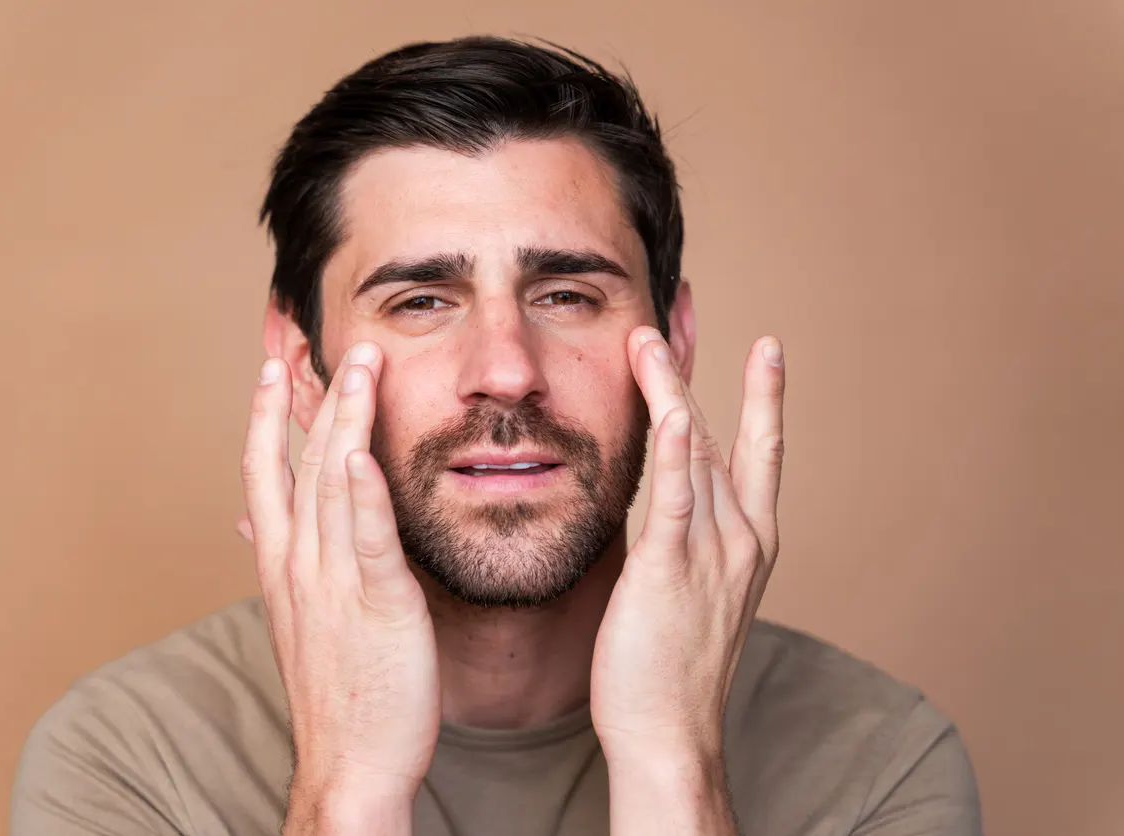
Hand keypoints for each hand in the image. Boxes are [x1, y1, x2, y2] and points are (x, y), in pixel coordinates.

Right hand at [240, 343, 439, 831]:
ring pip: (332, 484)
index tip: (274, 361)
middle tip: (319, 334)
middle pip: (298, 461)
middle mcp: (300, 563)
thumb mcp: (305, 618)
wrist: (350, 764)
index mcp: (284, 564)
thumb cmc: (340, 691)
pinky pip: (366, 540)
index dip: (268, 412)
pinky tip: (358, 452)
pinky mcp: (377, 604)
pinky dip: (360, 493)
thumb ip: (295, 562)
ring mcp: (334, 582)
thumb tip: (268, 526)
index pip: (266, 470)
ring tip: (356, 361)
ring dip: (342, 418)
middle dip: (309, 394)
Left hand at [591, 327, 784, 767]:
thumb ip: (686, 535)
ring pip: (697, 452)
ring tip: (650, 333)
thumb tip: (671, 498)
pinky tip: (679, 409)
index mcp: (749, 540)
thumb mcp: (690, 585)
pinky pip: (678, 500)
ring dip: (673, 387)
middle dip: (705, 369)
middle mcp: (742, 537)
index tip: (763, 345)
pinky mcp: (670, 569)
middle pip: (726, 434)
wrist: (670, 732)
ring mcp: (712, 552)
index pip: (759, 449)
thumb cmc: (671, 664)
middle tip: (685, 308)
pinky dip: (681, 451)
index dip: (761, 393)